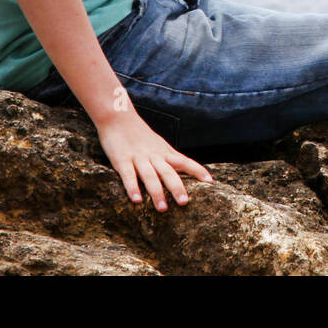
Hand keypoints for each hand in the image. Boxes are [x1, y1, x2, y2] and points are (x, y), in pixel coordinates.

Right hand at [96, 110, 212, 209]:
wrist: (118, 118)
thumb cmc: (139, 134)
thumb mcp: (158, 144)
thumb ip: (168, 157)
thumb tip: (184, 169)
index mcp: (164, 152)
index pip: (184, 161)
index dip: (197, 170)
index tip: (210, 181)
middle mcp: (154, 155)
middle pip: (168, 172)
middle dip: (177, 187)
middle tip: (184, 203)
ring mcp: (138, 158)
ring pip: (150, 176)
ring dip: (157, 192)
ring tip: (163, 209)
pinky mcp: (122, 160)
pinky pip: (128, 175)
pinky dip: (132, 188)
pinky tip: (137, 200)